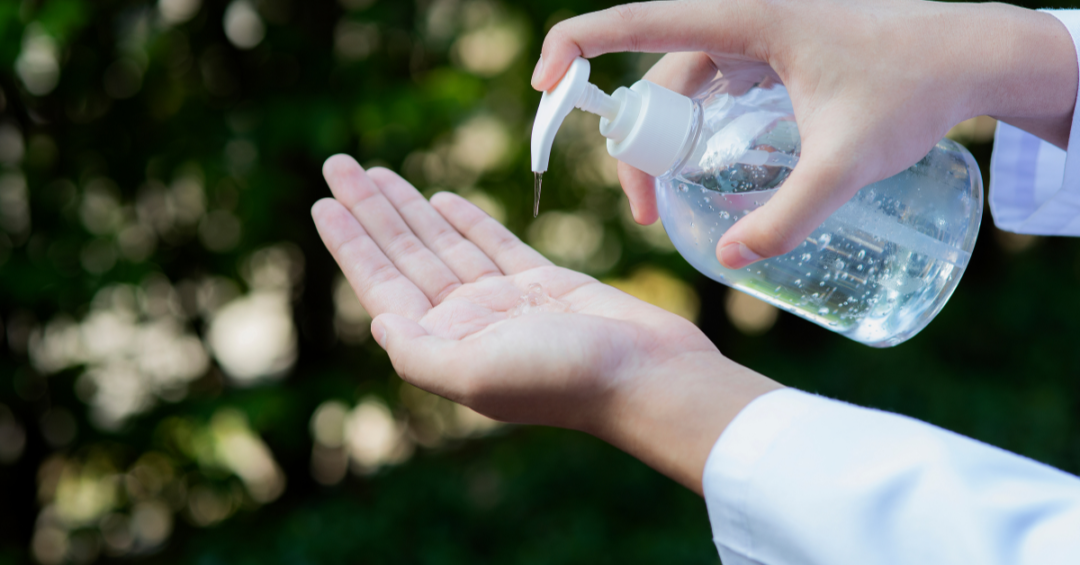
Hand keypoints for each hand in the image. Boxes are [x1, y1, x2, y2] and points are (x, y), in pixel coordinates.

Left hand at [311, 155, 780, 492]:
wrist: (647, 375)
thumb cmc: (564, 379)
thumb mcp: (475, 374)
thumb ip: (419, 353)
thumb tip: (379, 323)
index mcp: (446, 344)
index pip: (384, 285)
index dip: (351, 243)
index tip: (323, 202)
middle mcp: (468, 323)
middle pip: (407, 255)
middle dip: (372, 210)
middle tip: (339, 164)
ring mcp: (506, 302)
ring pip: (445, 243)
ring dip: (410, 208)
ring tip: (377, 172)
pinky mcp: (545, 285)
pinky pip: (493, 244)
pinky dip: (466, 221)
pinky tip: (440, 199)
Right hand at [533, 0, 1076, 268]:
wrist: (972, 56)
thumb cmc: (916, 90)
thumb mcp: (850, 160)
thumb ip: (790, 215)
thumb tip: (729, 261)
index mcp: (748, 20)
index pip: (642, 21)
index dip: (580, 44)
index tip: (544, 83)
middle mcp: (744, 21)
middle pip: (657, 79)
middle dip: (635, 145)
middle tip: (647, 213)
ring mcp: (757, 38)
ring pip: (683, 90)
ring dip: (665, 146)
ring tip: (669, 209)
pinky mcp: (773, 57)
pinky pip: (711, 91)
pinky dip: (695, 132)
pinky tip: (706, 175)